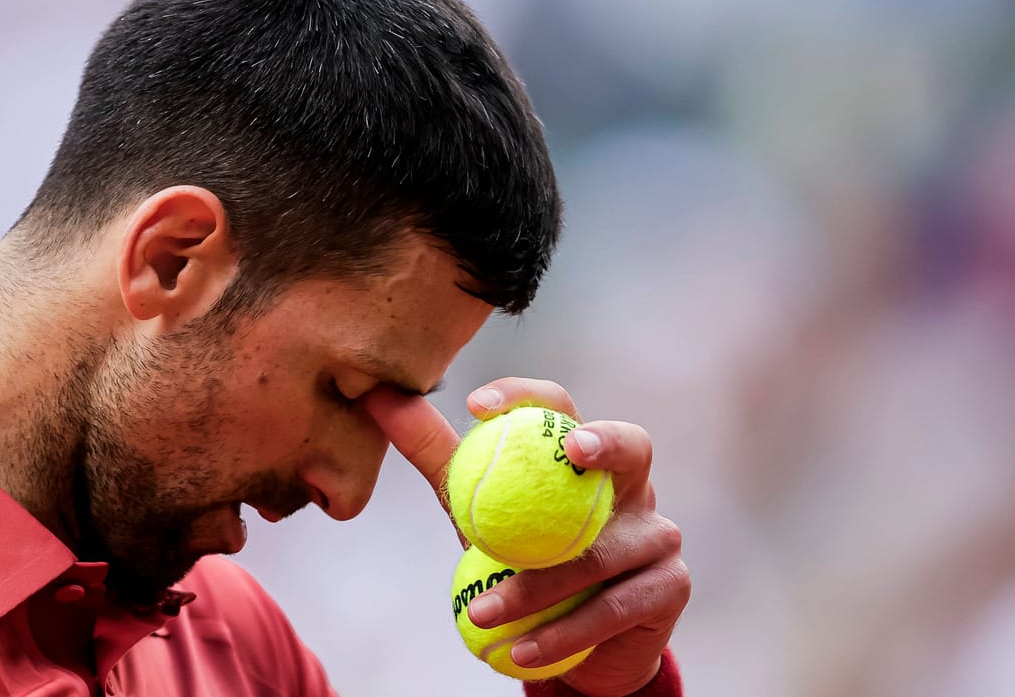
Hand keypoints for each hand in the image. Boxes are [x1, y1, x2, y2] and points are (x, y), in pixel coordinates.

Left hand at [364, 378, 689, 696]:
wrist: (573, 644)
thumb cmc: (521, 557)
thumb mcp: (474, 506)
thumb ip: (436, 456)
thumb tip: (378, 399)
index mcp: (584, 453)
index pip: (560, 406)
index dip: (525, 395)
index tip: (476, 405)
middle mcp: (633, 483)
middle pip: (631, 445)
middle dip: (605, 442)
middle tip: (570, 450)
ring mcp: (658, 533)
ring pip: (600, 551)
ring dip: (538, 586)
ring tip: (482, 612)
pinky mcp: (669, 586)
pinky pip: (610, 609)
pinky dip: (560, 633)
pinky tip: (520, 651)